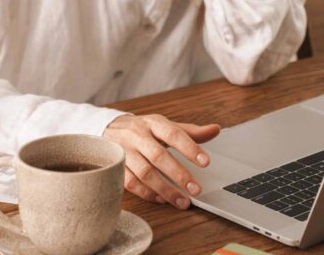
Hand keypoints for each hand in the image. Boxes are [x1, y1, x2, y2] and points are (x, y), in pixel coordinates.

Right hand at [102, 114, 220, 208]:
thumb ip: (190, 132)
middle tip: (196, 189)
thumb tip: (216, 130)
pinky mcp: (115, 166)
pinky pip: (131, 183)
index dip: (189, 147)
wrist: (108, 128)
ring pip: (145, 172)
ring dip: (165, 189)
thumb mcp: (164, 126)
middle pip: (159, 156)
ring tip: (183, 201)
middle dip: (179, 174)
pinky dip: (147, 193)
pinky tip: (162, 199)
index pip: (173, 133)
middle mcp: (137, 135)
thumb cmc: (143, 130)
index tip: (205, 162)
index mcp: (153, 123)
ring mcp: (124, 151)